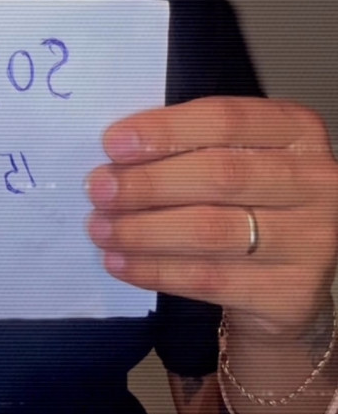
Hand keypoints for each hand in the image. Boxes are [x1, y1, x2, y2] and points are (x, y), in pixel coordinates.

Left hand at [86, 97, 337, 341]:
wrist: (287, 275)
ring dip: (143, 230)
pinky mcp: (292, 294)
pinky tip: (122, 263)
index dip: (165, 130)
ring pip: (210, 231)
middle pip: (219, 175)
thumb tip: (116, 154)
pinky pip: (210, 280)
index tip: (113, 143)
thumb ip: (189, 145)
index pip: (226, 120)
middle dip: (148, 183)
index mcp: (296, 130)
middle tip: (98, 189)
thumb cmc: (248, 197)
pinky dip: (156, 270)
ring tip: (101, 228)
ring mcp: (311, 241)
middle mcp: (315, 182)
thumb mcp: (233, 155)